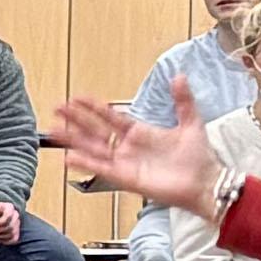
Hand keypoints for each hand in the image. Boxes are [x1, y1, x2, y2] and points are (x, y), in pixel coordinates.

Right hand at [41, 98, 218, 213]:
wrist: (206, 183)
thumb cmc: (199, 159)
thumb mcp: (191, 122)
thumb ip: (182, 100)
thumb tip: (178, 77)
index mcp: (140, 132)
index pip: (110, 116)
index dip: (93, 107)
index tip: (77, 97)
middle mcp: (128, 147)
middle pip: (95, 131)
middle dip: (75, 120)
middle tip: (58, 109)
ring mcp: (125, 163)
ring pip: (92, 149)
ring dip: (73, 140)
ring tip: (54, 132)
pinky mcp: (126, 179)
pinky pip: (101, 169)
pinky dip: (85, 163)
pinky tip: (69, 157)